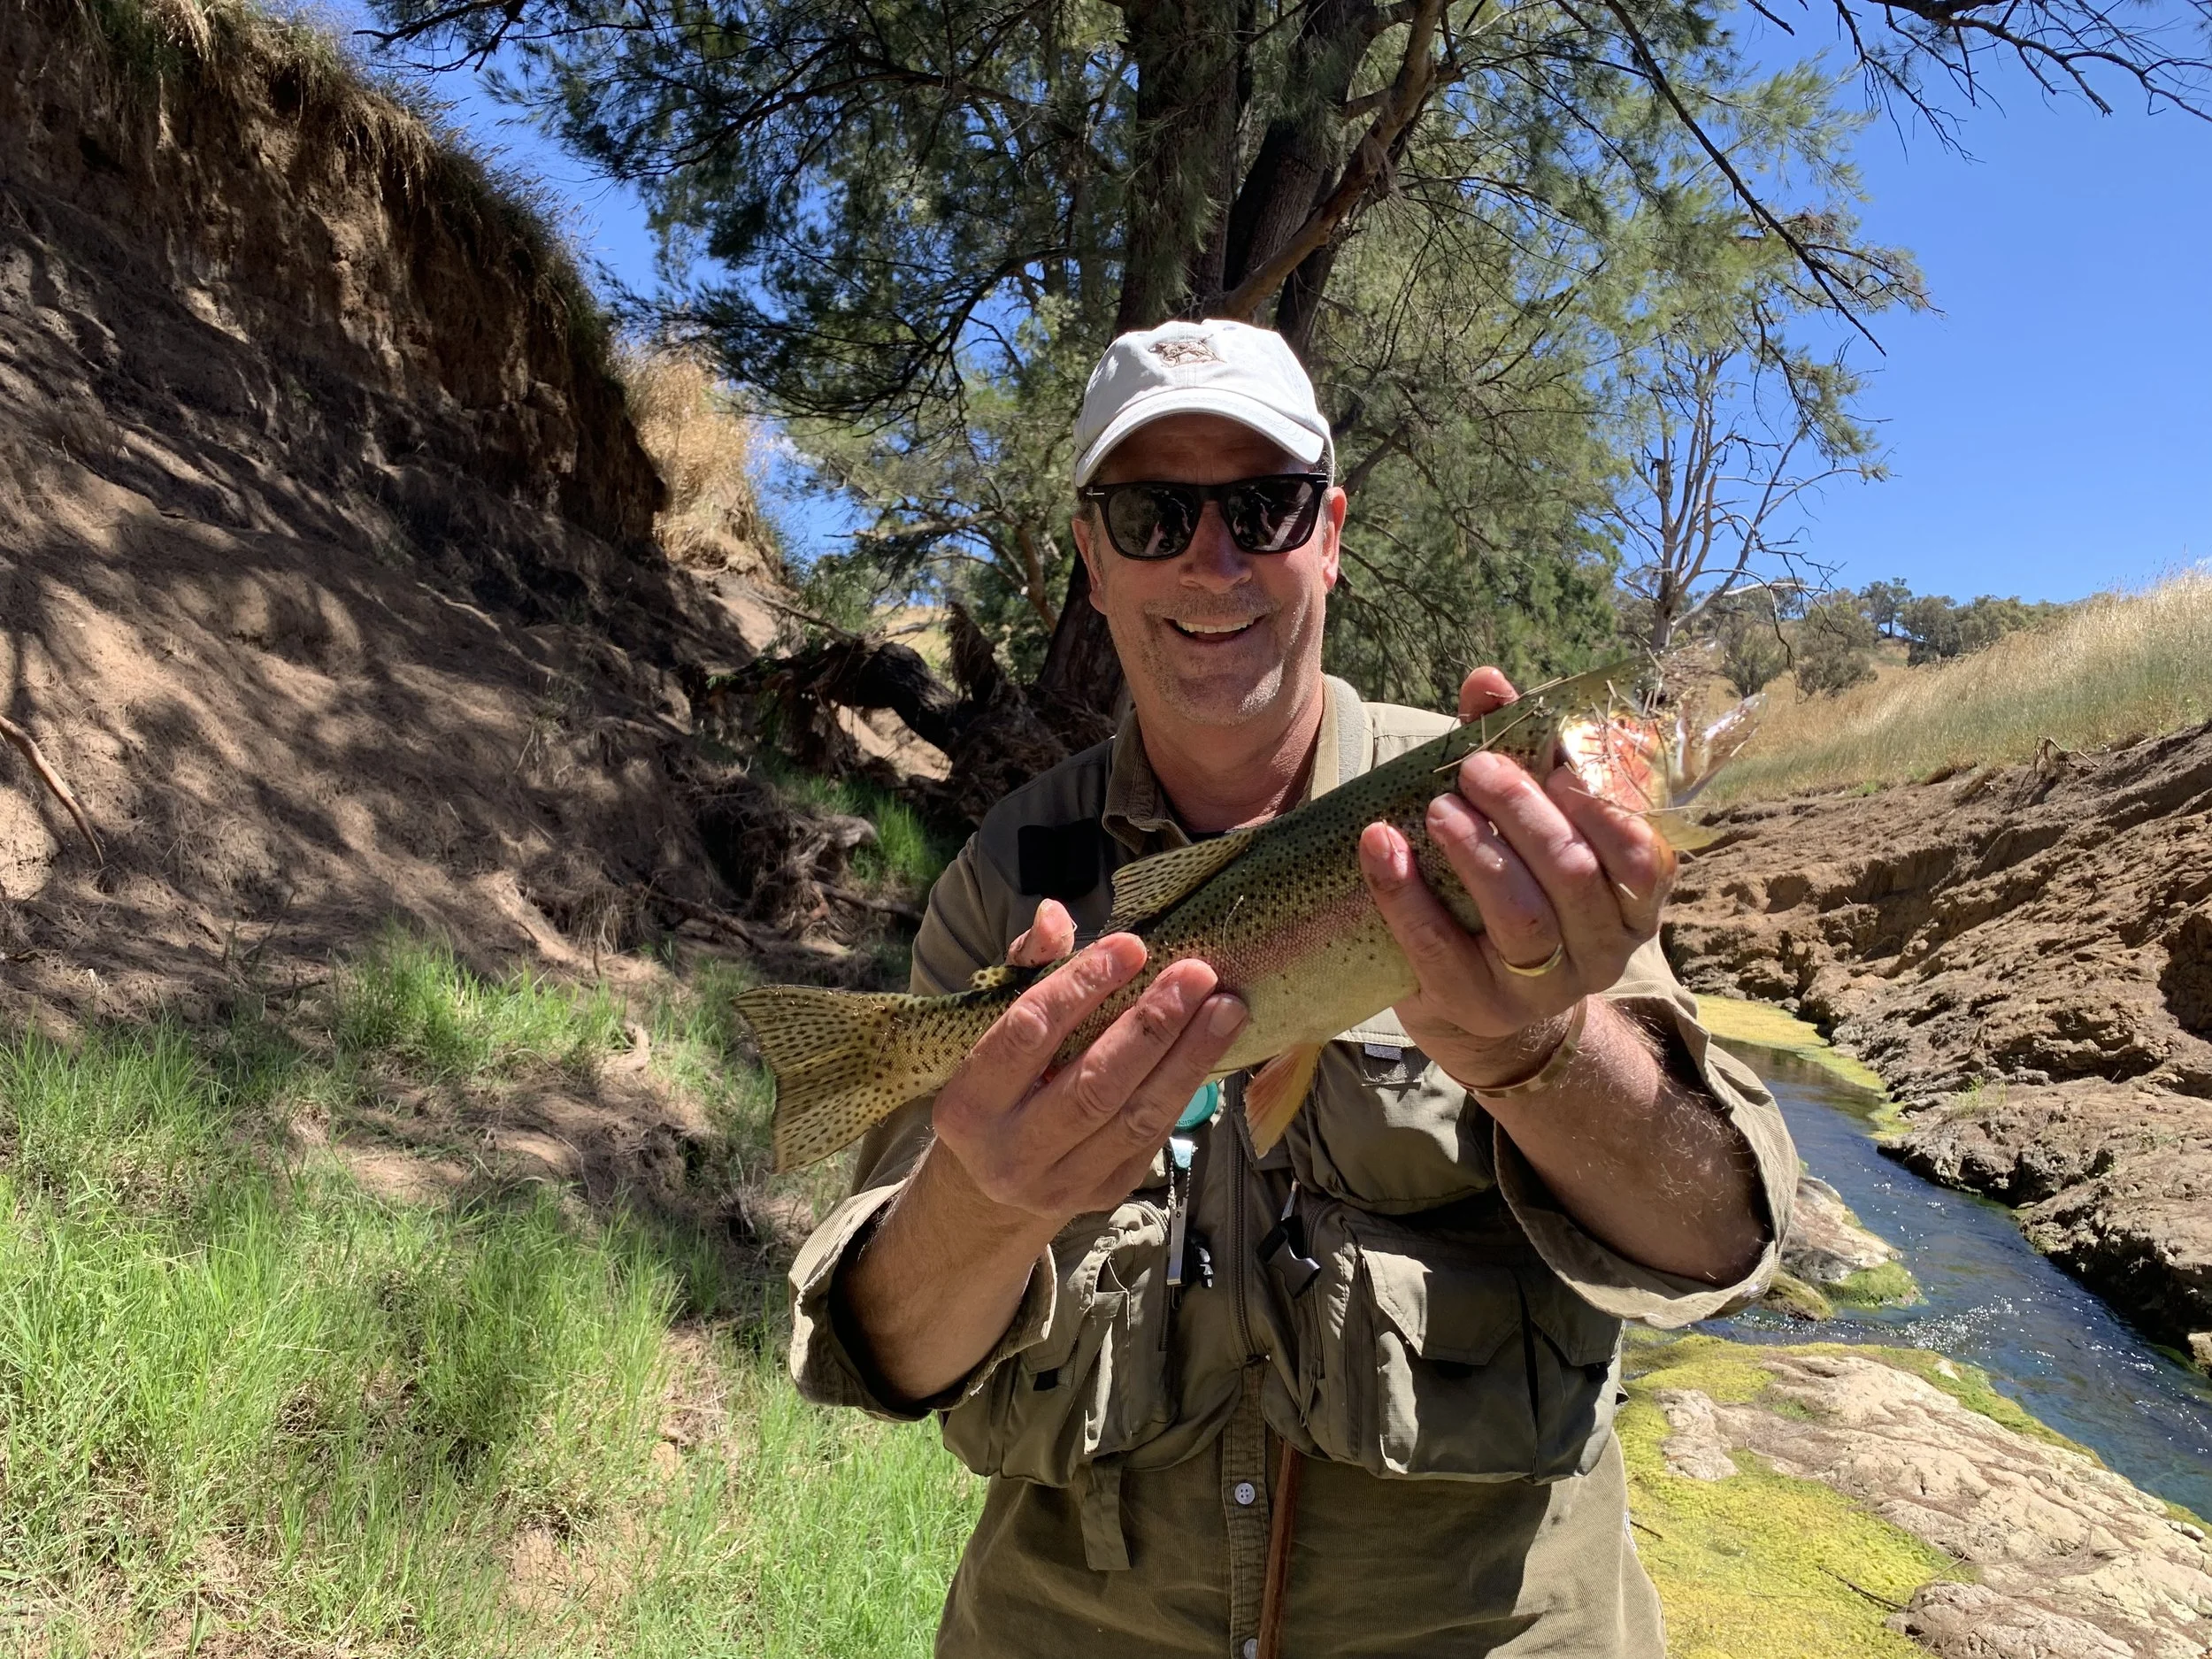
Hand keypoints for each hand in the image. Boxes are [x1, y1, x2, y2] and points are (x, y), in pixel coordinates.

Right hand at [930, 899, 1247, 1224]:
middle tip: (1196, 974)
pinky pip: (1152, 1137)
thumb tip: (1054, 916)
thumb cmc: (1001, 1079)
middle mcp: (1008, 1154)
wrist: (995, 1175)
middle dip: (1150, 1026)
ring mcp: (1058, 1184)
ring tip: (1226, 1008)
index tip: (1131, 946)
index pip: (1028, 1034)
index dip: (1081, 986)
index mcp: (967, 1104)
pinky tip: (1212, 1046)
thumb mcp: (994, 1025)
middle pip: (1092, 1084)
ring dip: (1187, 1059)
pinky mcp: (1103, 1194)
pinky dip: (1185, 1088)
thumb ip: (1027, 968)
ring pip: (1135, 1118)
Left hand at [1358, 667, 1677, 1089]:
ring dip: (1476, 853)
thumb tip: (1487, 682)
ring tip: (1437, 808)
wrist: (1475, 993)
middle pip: (1573, 876)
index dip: (1603, 807)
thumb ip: (1515, 748)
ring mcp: (1542, 986)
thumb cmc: (1512, 880)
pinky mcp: (1477, 1006)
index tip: (1556, 760)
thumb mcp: (1524, 818)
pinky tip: (1380, 846)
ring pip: (1520, 917)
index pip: (1642, 857)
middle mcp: (1603, 948)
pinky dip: (1407, 895)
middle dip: (1524, 814)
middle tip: (1476, 768)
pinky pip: (1442, 952)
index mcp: (1633, 899)